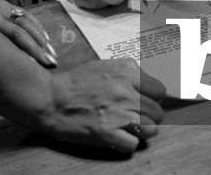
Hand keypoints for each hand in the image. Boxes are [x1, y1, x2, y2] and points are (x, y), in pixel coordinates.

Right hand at [37, 59, 164, 153]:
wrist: (50, 98)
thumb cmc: (75, 82)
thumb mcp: (104, 66)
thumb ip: (128, 74)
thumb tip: (148, 85)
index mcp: (127, 72)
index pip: (160, 90)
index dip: (153, 99)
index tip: (145, 102)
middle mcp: (127, 91)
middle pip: (158, 112)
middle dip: (149, 116)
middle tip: (135, 117)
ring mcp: (119, 113)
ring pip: (152, 129)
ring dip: (142, 131)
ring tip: (130, 128)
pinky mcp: (108, 133)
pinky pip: (133, 144)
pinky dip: (126, 143)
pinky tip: (117, 136)